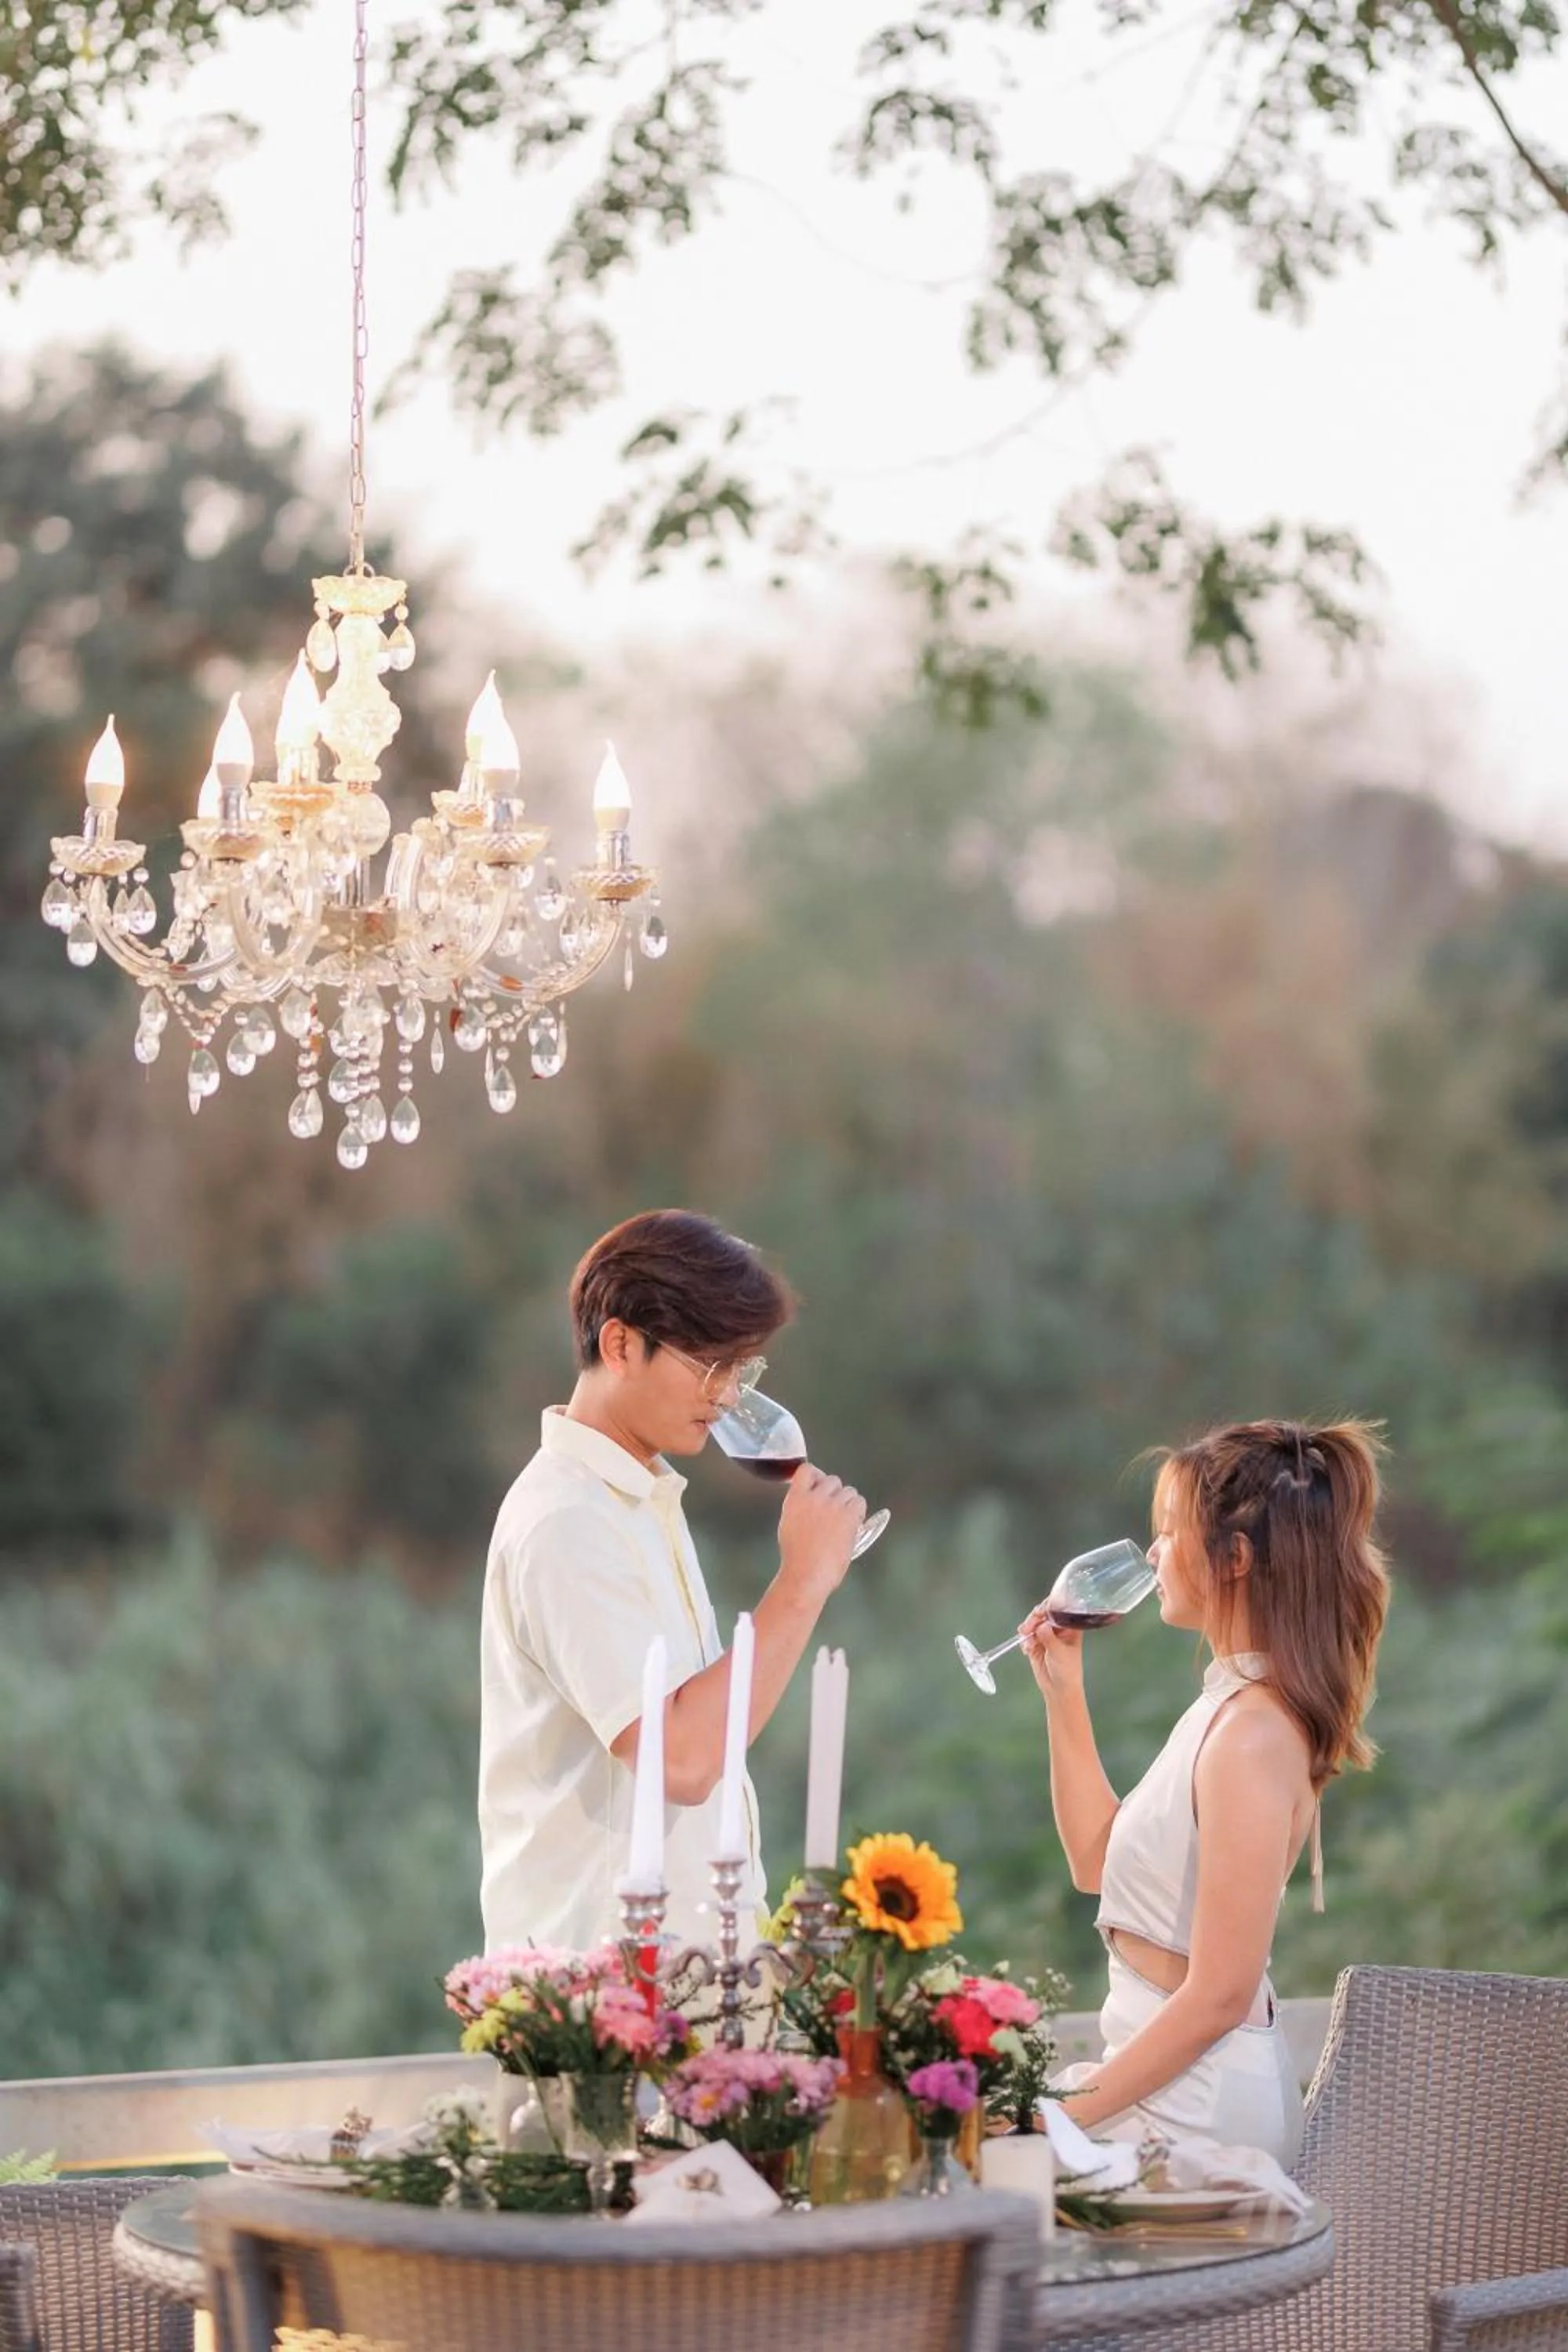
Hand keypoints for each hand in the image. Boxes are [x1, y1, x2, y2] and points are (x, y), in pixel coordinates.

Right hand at [779, 1464, 864, 1595]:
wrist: (807, 1573)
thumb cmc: (797, 1558)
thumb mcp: (789, 1524)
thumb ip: (799, 1508)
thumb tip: (811, 1503)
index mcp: (795, 1499)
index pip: (807, 1470)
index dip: (816, 1476)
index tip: (819, 1485)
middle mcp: (814, 1497)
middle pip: (832, 1480)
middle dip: (835, 1493)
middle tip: (834, 1512)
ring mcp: (832, 1505)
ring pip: (848, 1491)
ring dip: (848, 1503)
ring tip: (843, 1522)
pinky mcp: (848, 1515)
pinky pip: (859, 1502)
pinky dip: (858, 1512)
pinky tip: (853, 1525)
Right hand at [1019, 1601, 1084, 1699]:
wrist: (1058, 1689)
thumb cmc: (1067, 1670)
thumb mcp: (1059, 1651)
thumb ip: (1049, 1636)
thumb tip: (1041, 1625)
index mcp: (1069, 1627)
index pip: (1059, 1609)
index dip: (1048, 1608)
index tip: (1039, 1612)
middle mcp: (1057, 1628)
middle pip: (1043, 1614)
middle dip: (1034, 1620)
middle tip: (1027, 1629)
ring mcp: (1046, 1635)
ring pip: (1033, 1623)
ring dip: (1028, 1631)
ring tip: (1028, 1643)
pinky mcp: (1035, 1644)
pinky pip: (1027, 1636)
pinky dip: (1025, 1641)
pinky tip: (1027, 1649)